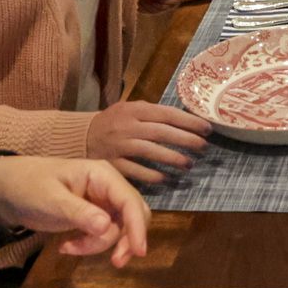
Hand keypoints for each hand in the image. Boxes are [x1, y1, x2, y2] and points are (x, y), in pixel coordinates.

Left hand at [0, 155, 149, 267]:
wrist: (6, 190)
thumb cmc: (28, 187)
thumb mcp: (51, 201)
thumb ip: (79, 213)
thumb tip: (107, 227)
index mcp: (101, 175)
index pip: (130, 201)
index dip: (138, 227)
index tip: (138, 252)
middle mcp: (107, 187)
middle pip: (133, 215)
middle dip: (125, 239)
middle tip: (115, 262)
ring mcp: (101, 201)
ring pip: (119, 228)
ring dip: (100, 244)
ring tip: (70, 249)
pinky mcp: (93, 215)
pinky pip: (104, 234)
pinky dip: (90, 244)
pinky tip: (67, 246)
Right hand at [84, 99, 212, 184]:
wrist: (80, 136)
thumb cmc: (112, 122)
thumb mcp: (129, 109)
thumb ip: (152, 113)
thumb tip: (184, 119)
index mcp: (134, 110)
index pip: (166, 114)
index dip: (188, 121)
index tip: (207, 129)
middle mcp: (127, 126)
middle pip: (161, 132)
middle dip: (186, 140)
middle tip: (203, 147)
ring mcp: (119, 145)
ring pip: (150, 151)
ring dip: (172, 158)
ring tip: (189, 164)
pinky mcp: (112, 163)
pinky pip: (135, 170)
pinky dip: (151, 175)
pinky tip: (165, 178)